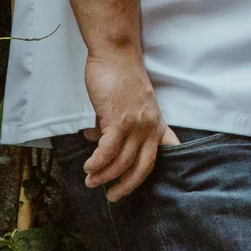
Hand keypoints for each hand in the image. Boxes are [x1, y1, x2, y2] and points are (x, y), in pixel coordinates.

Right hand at [79, 49, 179, 201]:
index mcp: (156, 122)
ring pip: (121, 162)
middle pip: (142, 167)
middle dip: (127, 186)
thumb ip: (117, 125)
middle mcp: (150, 126)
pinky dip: (97, 163)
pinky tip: (88, 167)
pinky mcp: (119, 120)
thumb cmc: (120, 76)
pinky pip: (107, 152)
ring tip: (91, 180)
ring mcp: (136, 124)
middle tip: (113, 196)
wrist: (116, 54)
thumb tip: (97, 140)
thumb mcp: (128, 104)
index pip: (162, 154)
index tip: (141, 186)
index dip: (151, 172)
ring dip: (104, 175)